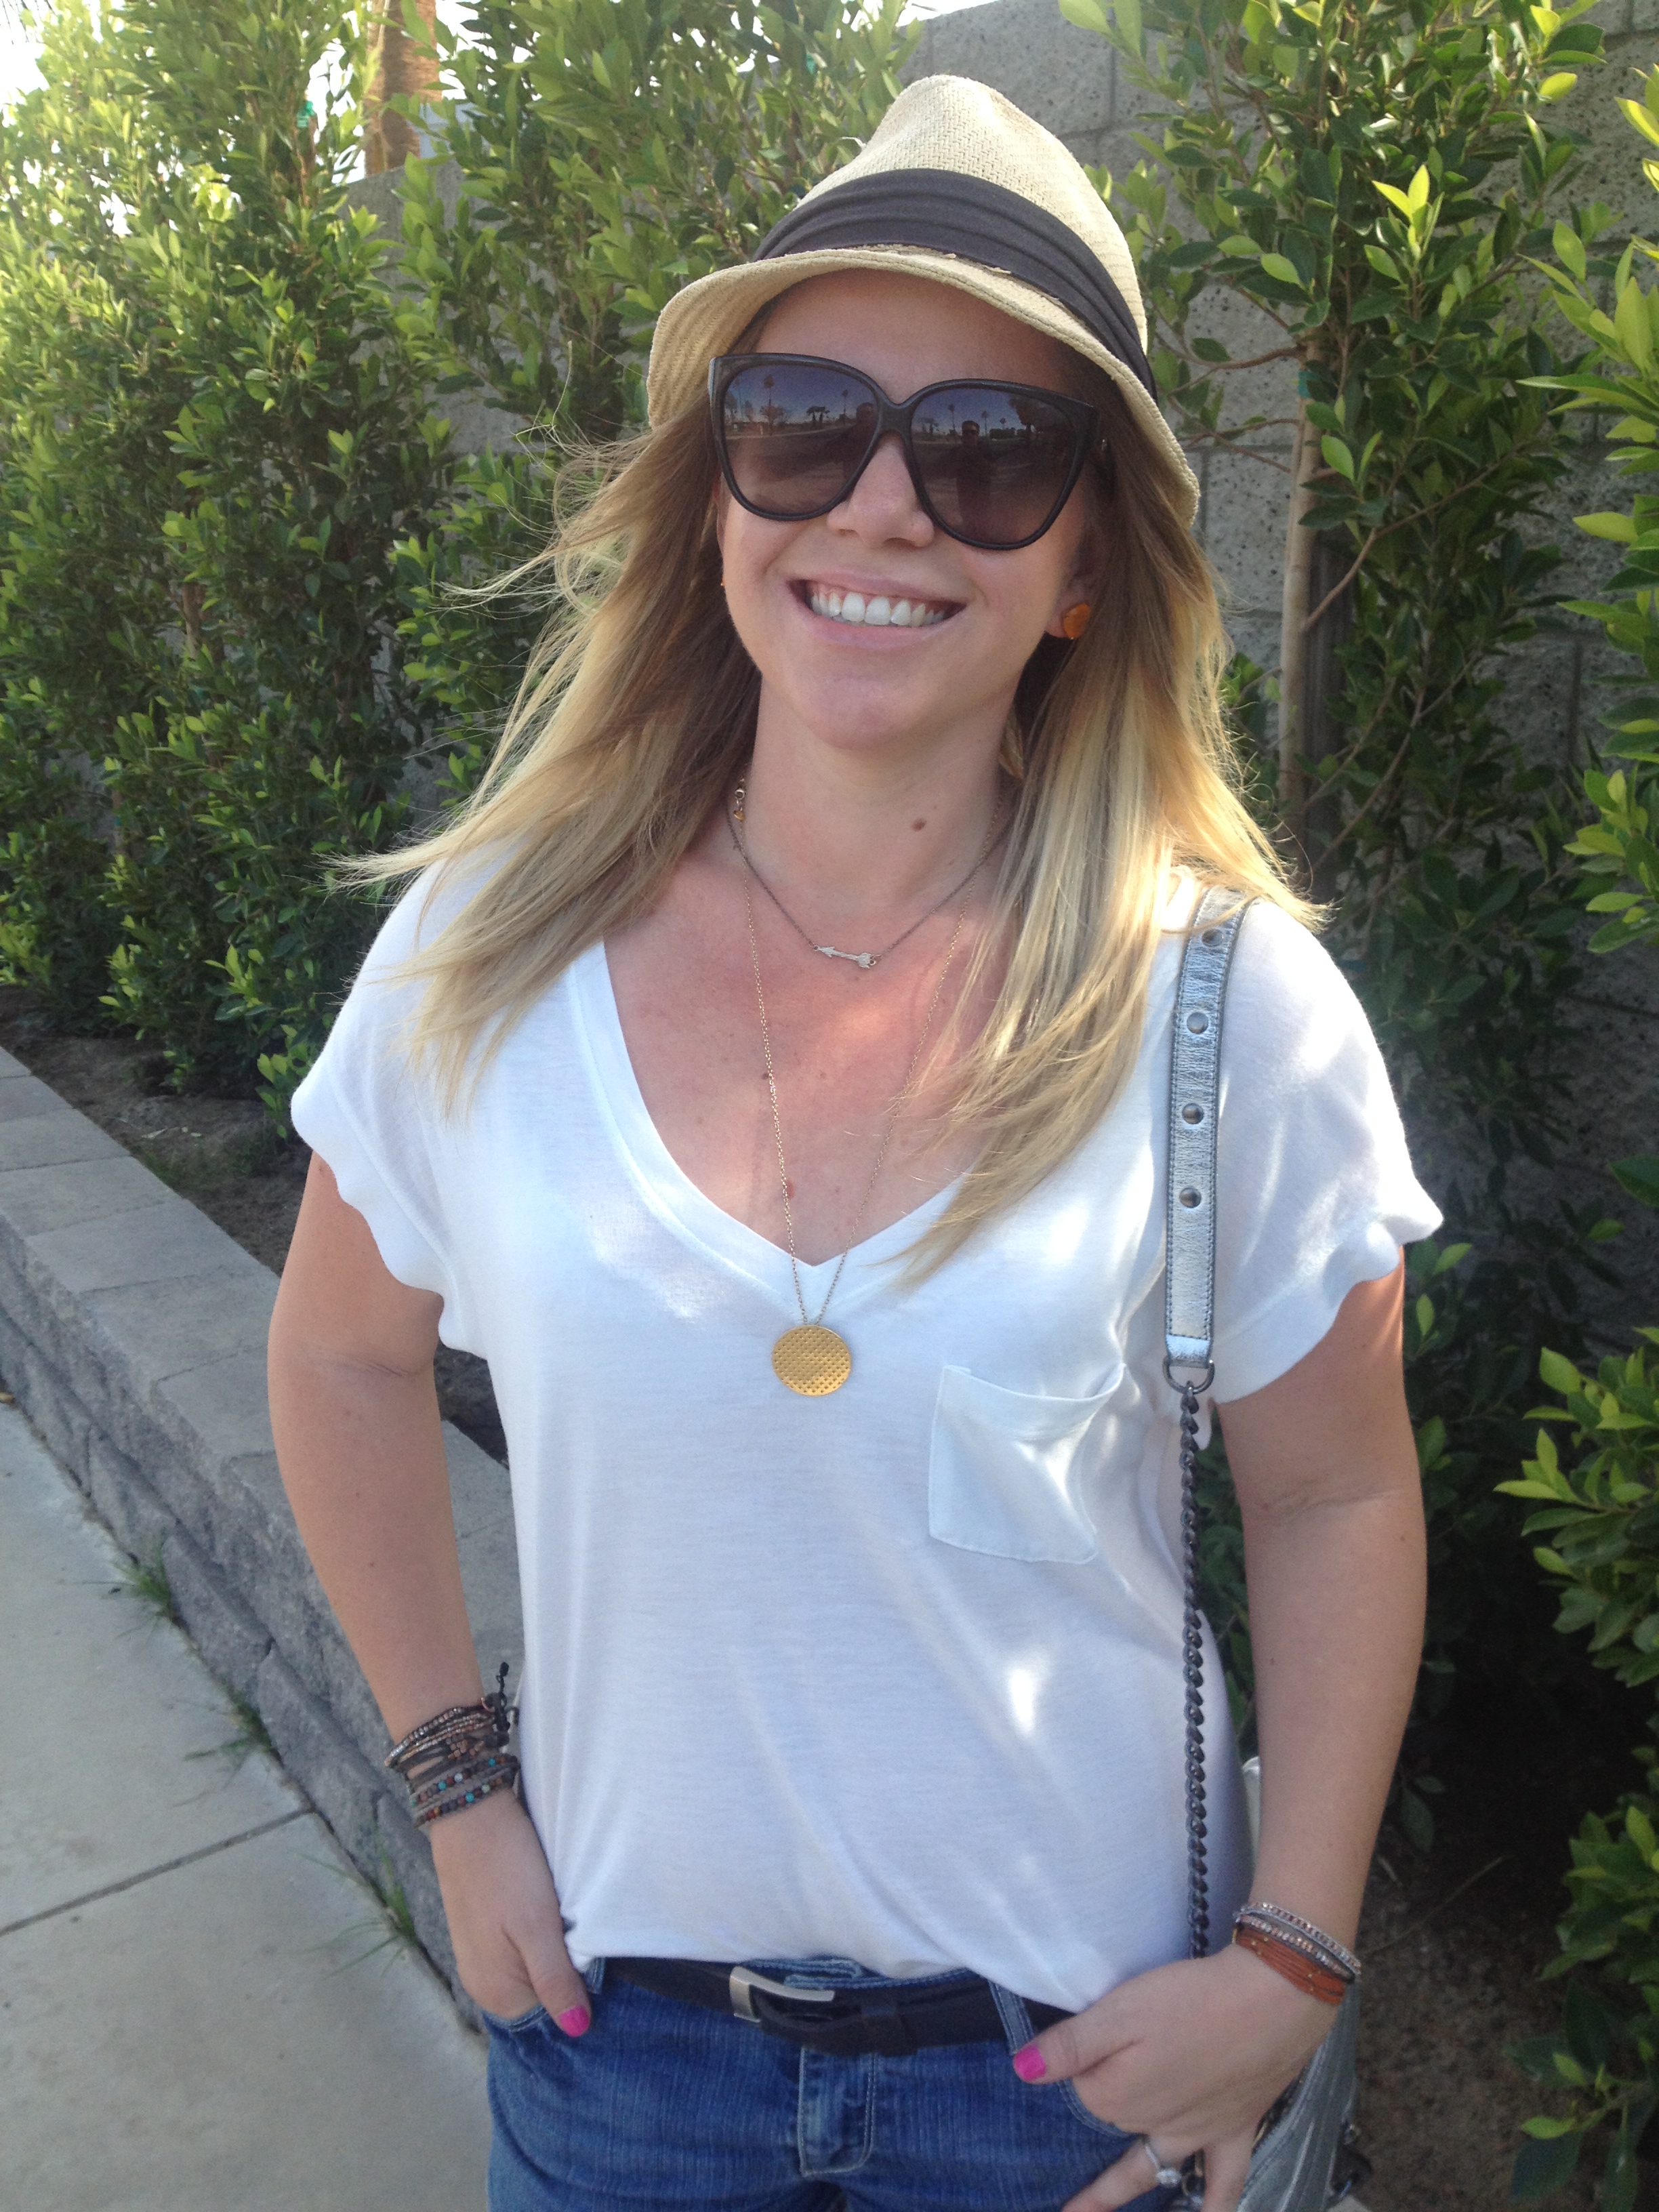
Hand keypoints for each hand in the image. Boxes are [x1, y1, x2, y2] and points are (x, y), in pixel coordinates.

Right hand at [426, 1789, 592, 2033]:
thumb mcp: (537, 1925)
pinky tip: (552, 1915)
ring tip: (571, 1923)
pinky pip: (521, 1951)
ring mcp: (480, 1957)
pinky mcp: (482, 1932)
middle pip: (543, 1995)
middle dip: (569, 1976)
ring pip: (534, 1970)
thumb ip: (556, 1980)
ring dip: (556, 1954)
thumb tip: (577, 2031)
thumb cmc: (506, 1867)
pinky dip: (541, 1939)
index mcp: (497, 1992)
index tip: (601, 1963)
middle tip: (590, 1938)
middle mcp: (483, 1984)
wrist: (469, 1811)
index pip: (554, 2016)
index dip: (582, 1994)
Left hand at [1011, 1945, 1335, 2211]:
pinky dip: (1213, 2208)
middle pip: (1113, 2119)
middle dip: (1100, 2106)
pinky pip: (1223, 2183)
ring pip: (1148, 2168)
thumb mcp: (1118, 2011)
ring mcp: (1195, 2134)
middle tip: (1094, 2094)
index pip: (1081, 2088)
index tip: (1097, 2032)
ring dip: (1118, 2191)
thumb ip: (1069, 2045)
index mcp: (1117, 2097)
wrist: (1269, 2002)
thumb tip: (1021, 2071)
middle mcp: (1152, 2126)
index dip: (1085, 2061)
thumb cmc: (1188, 2000)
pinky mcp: (1235, 2129)